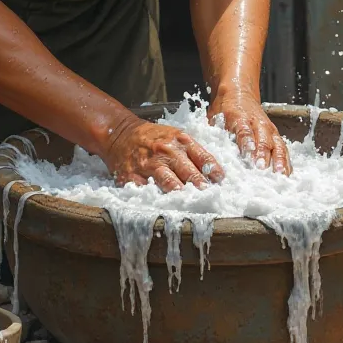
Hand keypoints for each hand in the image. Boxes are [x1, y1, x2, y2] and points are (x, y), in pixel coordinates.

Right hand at [102, 116, 224, 192]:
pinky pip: (148, 191)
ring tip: (192, 204)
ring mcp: (150, 165)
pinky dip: (159, 200)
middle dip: (201, 186)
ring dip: (182, 195)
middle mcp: (166, 152)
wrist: (121, 134)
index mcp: (180, 140)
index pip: (202, 157)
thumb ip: (193, 152)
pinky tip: (167, 208)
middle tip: (211, 197)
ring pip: (169, 182)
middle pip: (188, 172)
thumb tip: (213, 173)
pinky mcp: (134, 177)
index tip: (221, 181)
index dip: (213, 170)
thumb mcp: (175, 136)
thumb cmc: (153, 137)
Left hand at [208, 92, 291, 174]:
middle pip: (263, 140)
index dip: (247, 144)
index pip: (244, 132)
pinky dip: (285, 161)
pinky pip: (283, 148)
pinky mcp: (275, 135)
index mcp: (239, 118)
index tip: (248, 157)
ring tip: (280, 175)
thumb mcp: (215, 119)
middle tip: (261, 169)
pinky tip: (286, 175)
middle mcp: (258, 123)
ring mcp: (269, 129)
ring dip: (279, 160)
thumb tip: (214, 158)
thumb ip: (217, 136)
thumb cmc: (224, 110)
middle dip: (263, 155)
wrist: (238, 93)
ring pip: (277, 144)